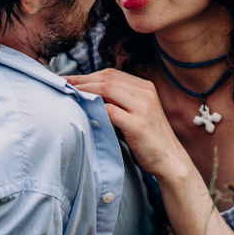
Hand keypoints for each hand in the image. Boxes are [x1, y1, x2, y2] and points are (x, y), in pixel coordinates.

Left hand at [65, 69, 189, 178]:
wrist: (170, 160)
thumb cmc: (149, 139)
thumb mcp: (138, 112)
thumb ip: (121, 101)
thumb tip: (90, 95)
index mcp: (145, 87)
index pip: (111, 74)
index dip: (88, 75)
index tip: (70, 80)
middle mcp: (145, 93)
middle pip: (107, 78)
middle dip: (82, 80)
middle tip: (63, 84)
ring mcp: (143, 108)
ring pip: (107, 89)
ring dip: (84, 91)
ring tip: (69, 95)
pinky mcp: (138, 125)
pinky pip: (110, 110)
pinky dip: (93, 108)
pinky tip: (82, 111)